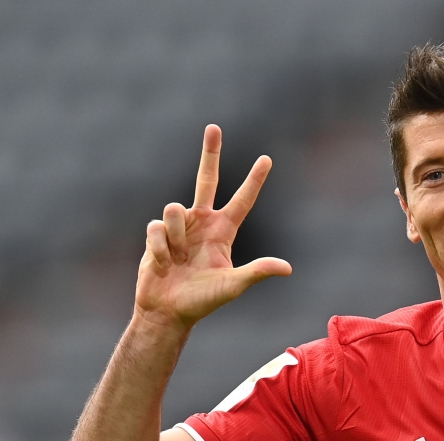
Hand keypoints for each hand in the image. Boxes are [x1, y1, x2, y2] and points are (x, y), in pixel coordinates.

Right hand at [134, 125, 291, 328]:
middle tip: (214, 127)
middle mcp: (202, 222)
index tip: (266, 158)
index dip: (254, 180)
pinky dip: (161, 249)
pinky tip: (163, 263)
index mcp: (224, 231)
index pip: (243, 200)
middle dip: (210, 153)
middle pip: (206, 179)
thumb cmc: (203, 301)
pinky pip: (158, 228)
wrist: (167, 311)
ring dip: (176, 237)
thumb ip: (257, 272)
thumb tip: (287, 268)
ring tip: (178, 259)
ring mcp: (179, 226)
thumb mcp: (233, 286)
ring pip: (175, 209)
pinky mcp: (156, 233)